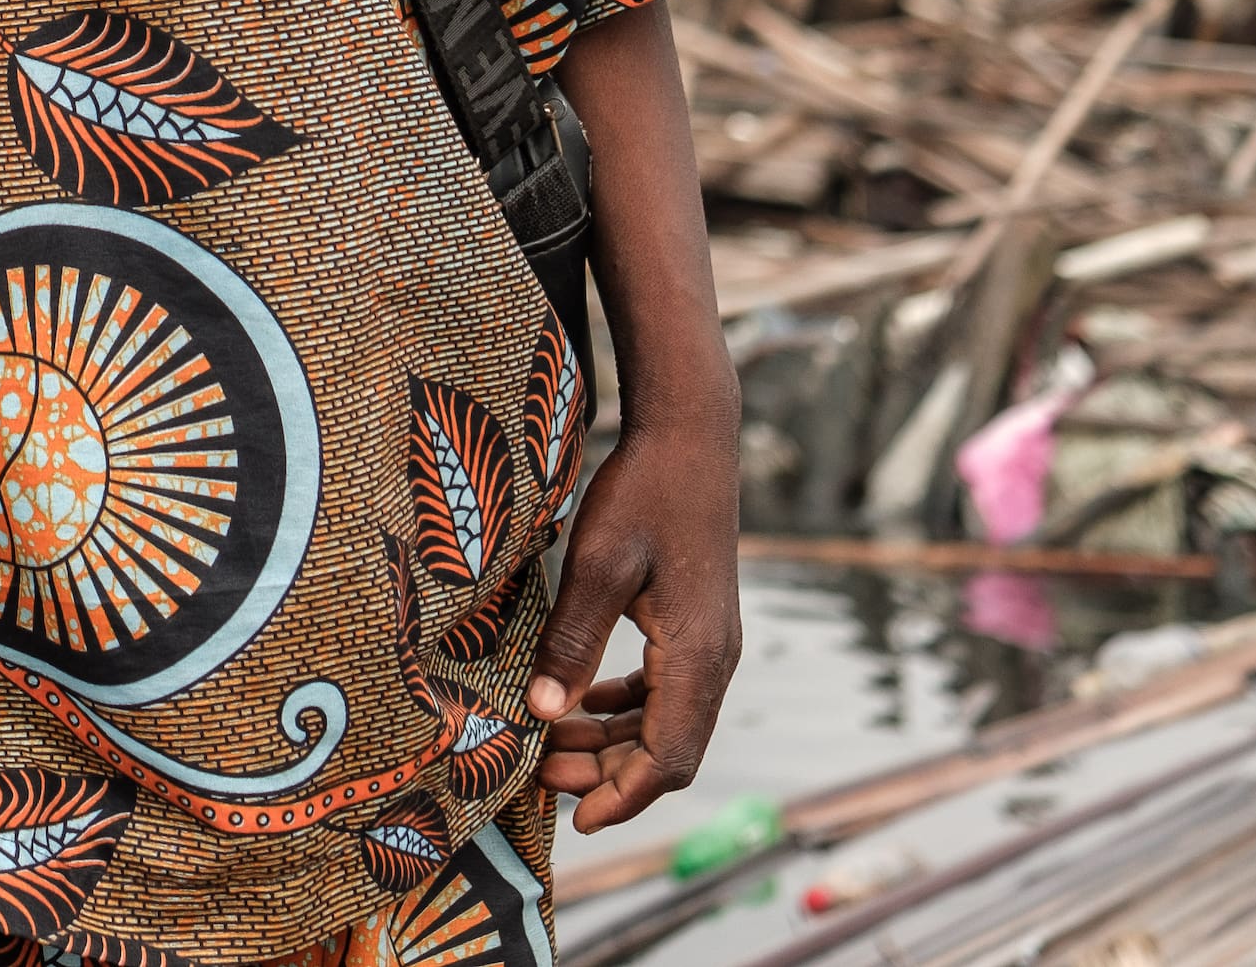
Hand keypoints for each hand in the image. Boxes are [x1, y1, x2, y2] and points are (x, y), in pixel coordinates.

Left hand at [527, 415, 741, 832]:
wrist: (690, 437)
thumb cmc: (645, 492)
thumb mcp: (598, 566)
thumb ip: (572, 643)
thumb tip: (541, 714)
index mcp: (699, 656)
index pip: (669, 758)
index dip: (623, 797)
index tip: (574, 820)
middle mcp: (715, 659)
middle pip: (667, 749)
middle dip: (605, 773)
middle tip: (539, 776)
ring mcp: (710, 643)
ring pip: (664, 721)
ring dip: (610, 740)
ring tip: (549, 743)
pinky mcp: (696, 625)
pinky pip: (663, 689)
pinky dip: (622, 707)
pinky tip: (580, 700)